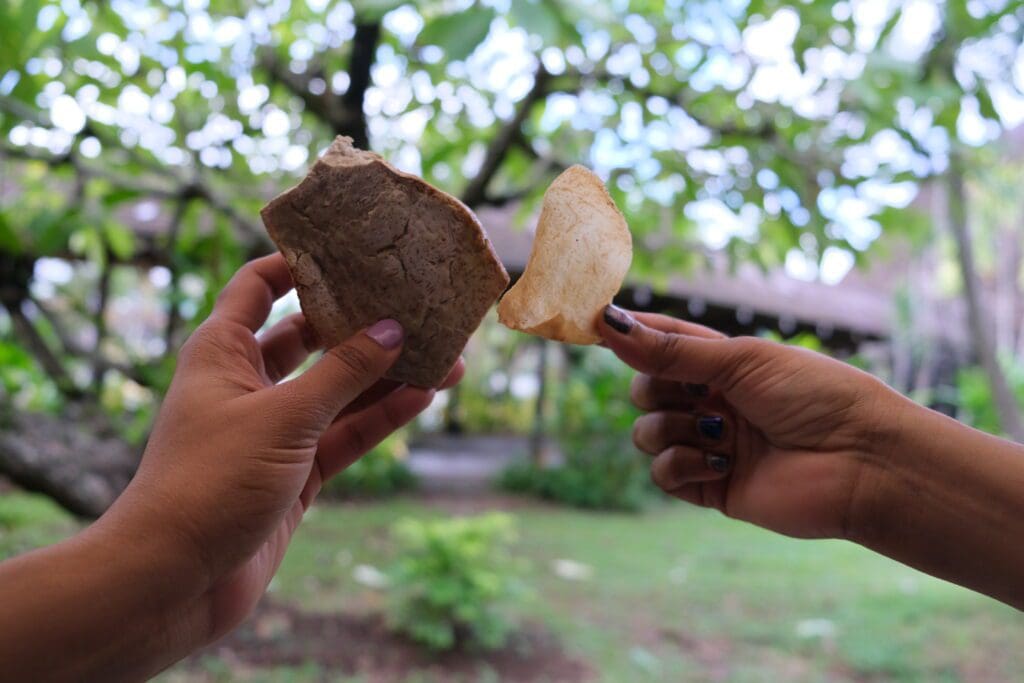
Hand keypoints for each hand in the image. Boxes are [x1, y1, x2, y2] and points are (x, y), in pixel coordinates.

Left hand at [102, 254, 462, 645]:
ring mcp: (275, 430)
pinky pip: (345, 433)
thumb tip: (392, 330)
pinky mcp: (296, 472)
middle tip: (414, 305)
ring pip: (339, 390)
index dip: (299, 263)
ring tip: (443, 355)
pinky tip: (423, 397)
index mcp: (222, 351)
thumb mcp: (284, 417)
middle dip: (361, 323)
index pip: (258, 286)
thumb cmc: (209, 482)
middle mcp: (248, 383)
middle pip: (311, 338)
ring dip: (385, 375)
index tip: (349, 247)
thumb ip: (343, 374)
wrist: (175, 578)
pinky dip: (380, 417)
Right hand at [599, 306, 899, 539]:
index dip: (629, 334)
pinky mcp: (711, 487)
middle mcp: (711, 401)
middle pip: (644, 389)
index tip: (596, 322)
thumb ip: (671, 351)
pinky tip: (722, 463)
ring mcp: (709, 444)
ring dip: (672, 428)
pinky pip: (664, 473)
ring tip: (720, 433)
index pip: (661, 341)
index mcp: (723, 363)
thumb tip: (609, 323)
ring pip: (646, 432)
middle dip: (656, 389)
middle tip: (695, 395)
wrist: (862, 462)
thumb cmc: (815, 395)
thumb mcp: (739, 361)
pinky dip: (682, 464)